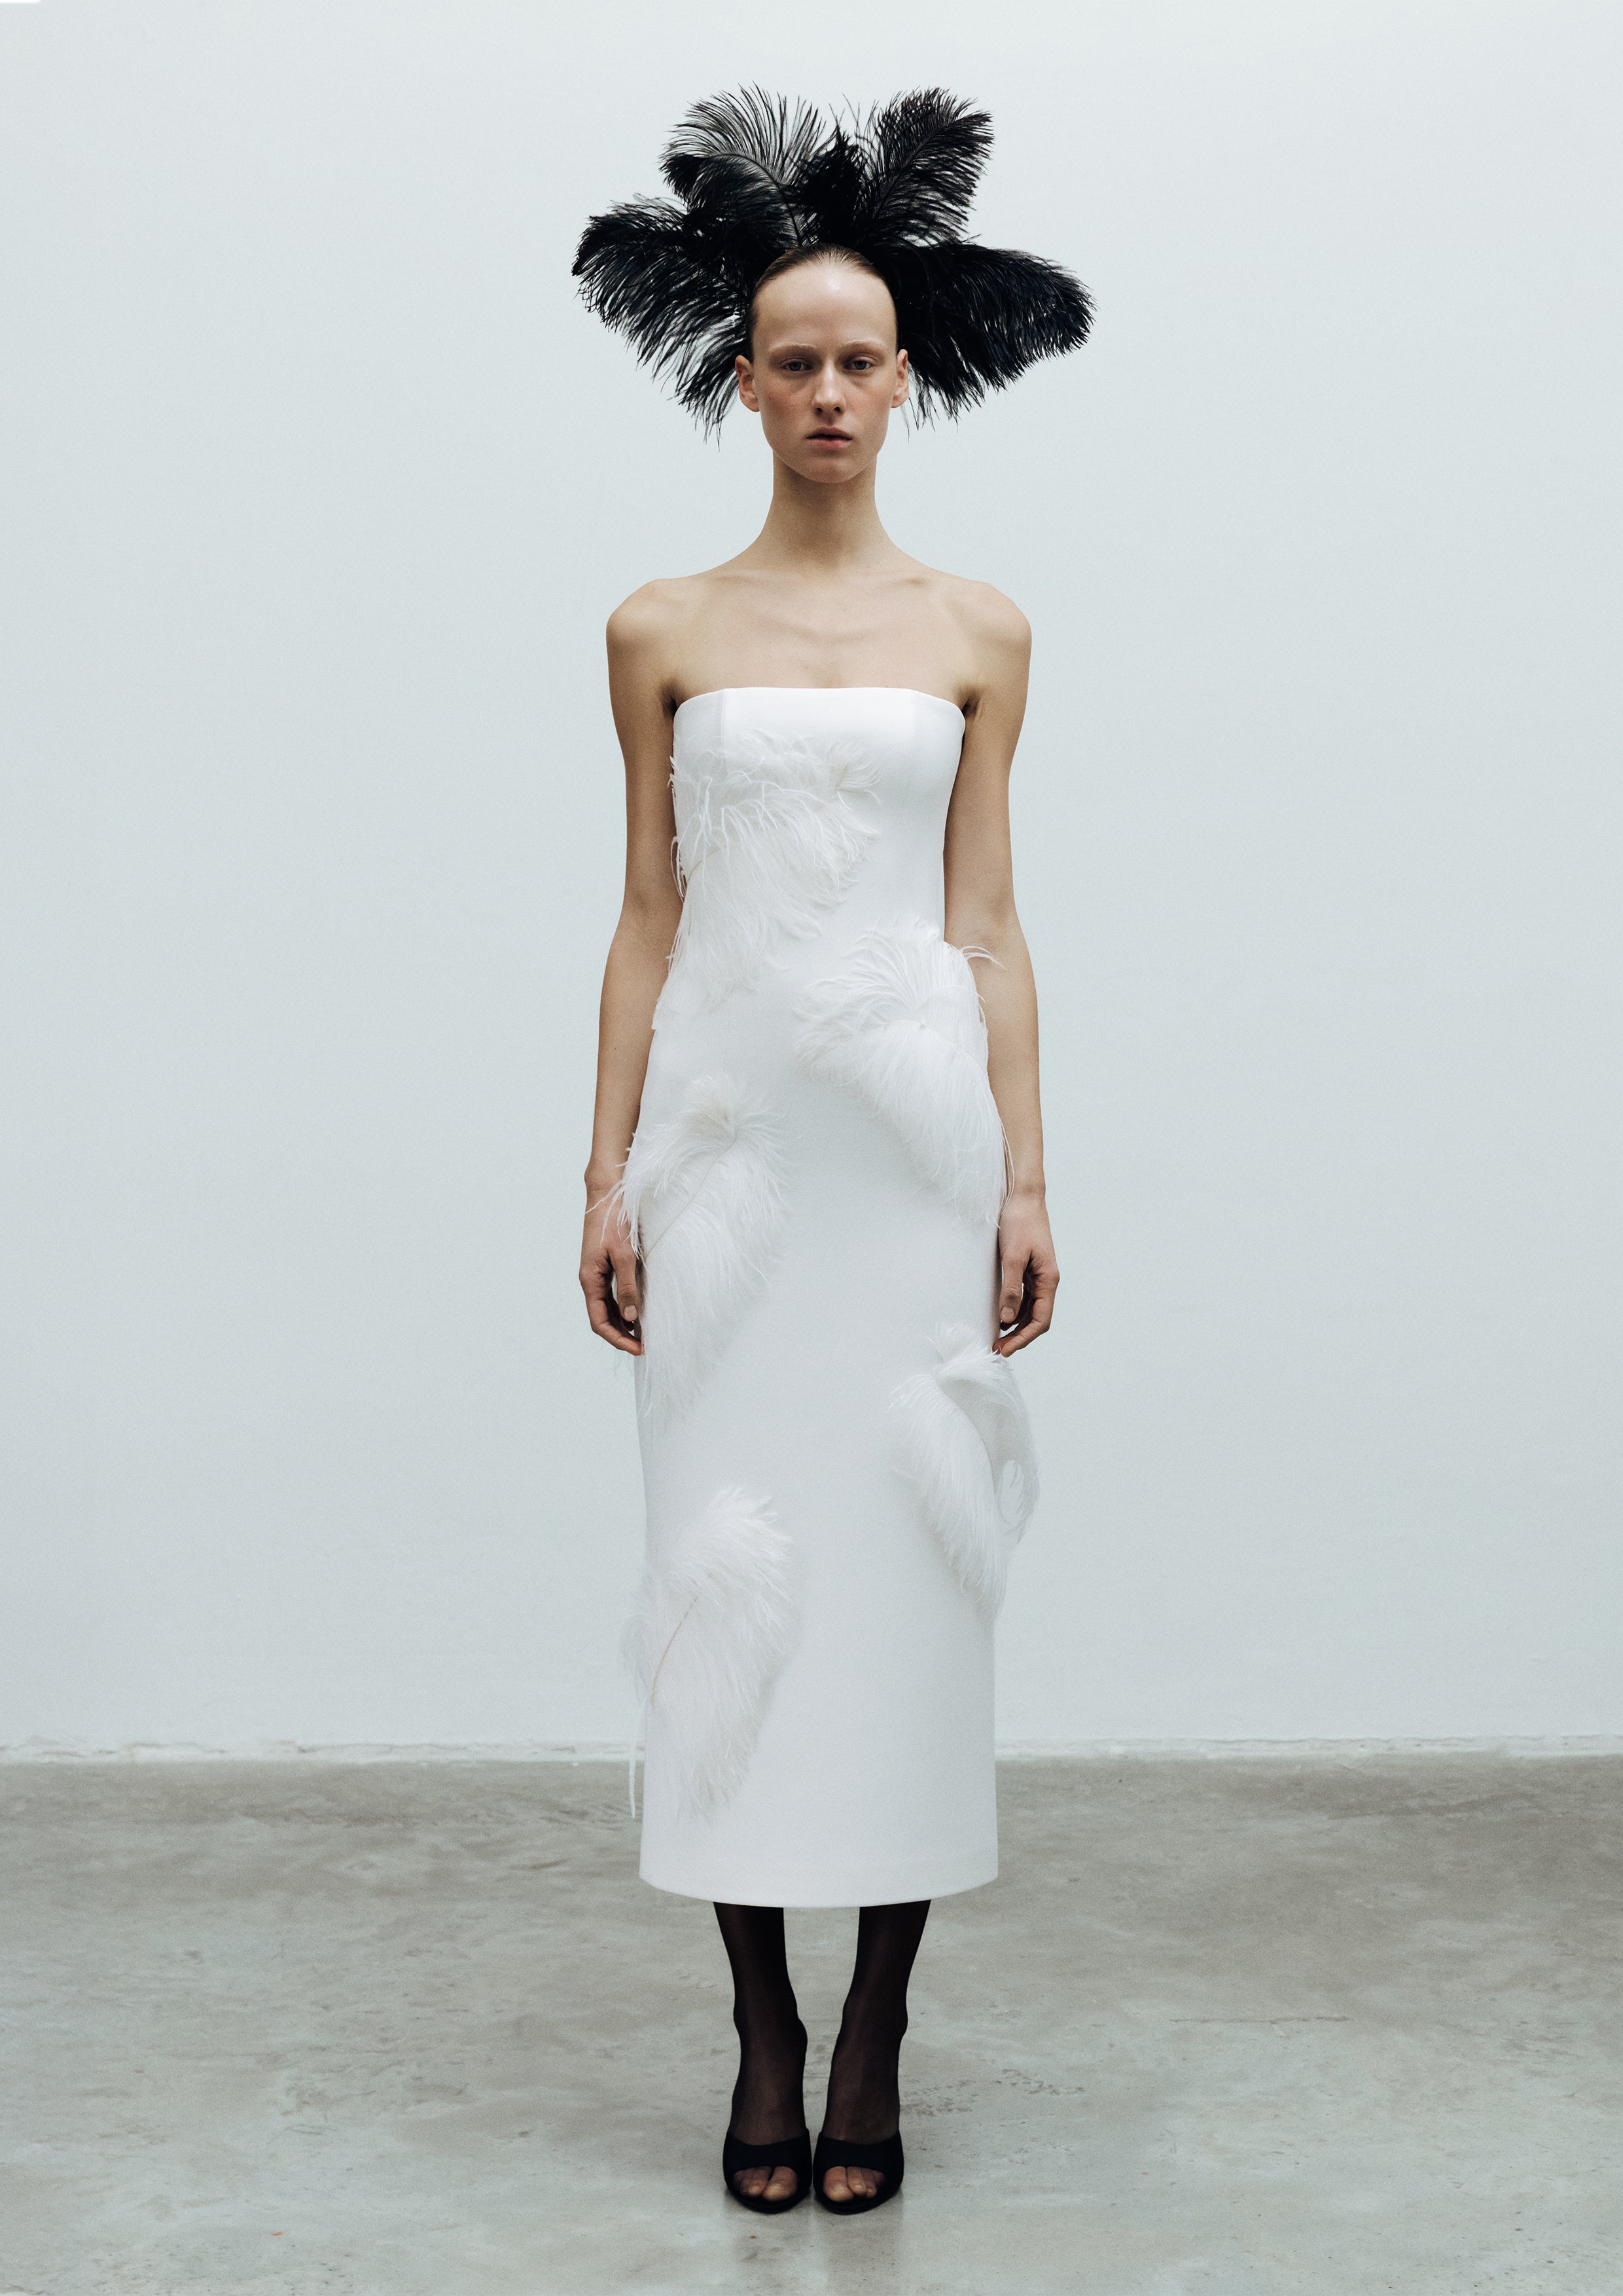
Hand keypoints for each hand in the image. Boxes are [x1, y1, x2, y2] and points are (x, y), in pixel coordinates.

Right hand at [580, 1180, 642, 1354]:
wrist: (606, 1194)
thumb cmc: (614, 1221)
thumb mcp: (624, 1255)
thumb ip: (627, 1287)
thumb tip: (630, 1317)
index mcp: (590, 1280)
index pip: (599, 1321)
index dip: (617, 1339)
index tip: (637, 1348)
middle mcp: (590, 1280)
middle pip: (602, 1318)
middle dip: (621, 1335)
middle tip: (644, 1346)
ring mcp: (596, 1274)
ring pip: (606, 1308)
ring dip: (622, 1323)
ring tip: (643, 1333)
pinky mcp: (603, 1266)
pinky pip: (610, 1294)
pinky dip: (622, 1307)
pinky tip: (637, 1311)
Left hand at [994, 1190, 1057, 1355]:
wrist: (1023, 1197)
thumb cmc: (1020, 1223)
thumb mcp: (1012, 1256)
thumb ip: (1010, 1288)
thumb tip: (1006, 1318)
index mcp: (1048, 1279)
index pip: (1040, 1320)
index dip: (1024, 1339)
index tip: (1005, 1350)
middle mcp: (1047, 1281)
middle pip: (1037, 1318)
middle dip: (1018, 1337)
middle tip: (997, 1349)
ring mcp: (1039, 1276)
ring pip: (1031, 1310)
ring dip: (1016, 1326)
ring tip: (997, 1337)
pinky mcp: (1029, 1270)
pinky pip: (1025, 1297)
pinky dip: (1014, 1310)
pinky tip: (1001, 1316)